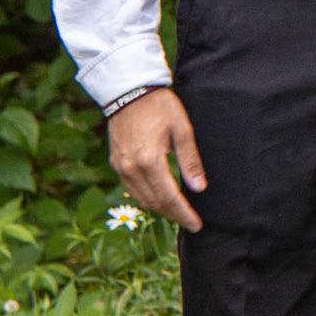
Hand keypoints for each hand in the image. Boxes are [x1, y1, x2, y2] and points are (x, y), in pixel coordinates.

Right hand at [107, 87, 206, 231]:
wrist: (129, 90)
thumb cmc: (159, 106)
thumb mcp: (182, 130)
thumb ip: (190, 161)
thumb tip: (199, 188)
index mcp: (150, 161)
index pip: (169, 198)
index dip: (184, 214)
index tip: (196, 225)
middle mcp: (132, 168)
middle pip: (154, 203)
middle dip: (174, 215)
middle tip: (191, 221)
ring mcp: (121, 167)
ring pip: (141, 199)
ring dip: (160, 208)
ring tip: (178, 211)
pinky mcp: (116, 163)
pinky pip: (132, 189)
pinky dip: (147, 197)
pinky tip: (160, 196)